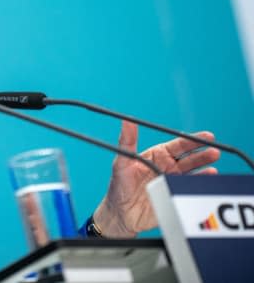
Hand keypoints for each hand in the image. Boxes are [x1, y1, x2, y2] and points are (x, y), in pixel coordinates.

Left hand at [93, 121, 220, 236]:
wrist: (121, 213)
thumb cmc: (119, 185)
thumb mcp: (122, 162)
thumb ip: (127, 141)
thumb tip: (127, 121)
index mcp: (157, 155)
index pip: (178, 145)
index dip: (192, 140)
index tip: (207, 137)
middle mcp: (168, 167)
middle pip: (190, 158)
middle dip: (203, 154)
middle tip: (214, 151)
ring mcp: (173, 182)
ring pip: (193, 173)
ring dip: (204, 169)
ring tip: (213, 166)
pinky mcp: (175, 196)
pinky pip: (190, 189)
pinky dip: (200, 185)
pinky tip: (207, 180)